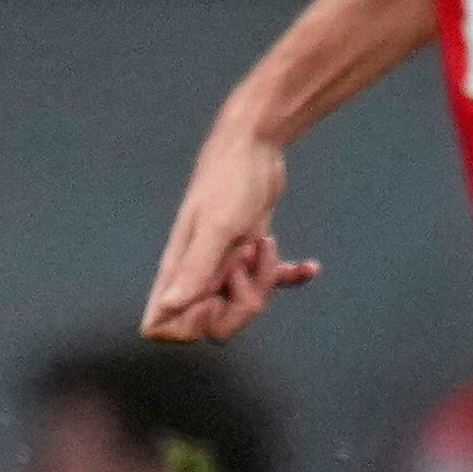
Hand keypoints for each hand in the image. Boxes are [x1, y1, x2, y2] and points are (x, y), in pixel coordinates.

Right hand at [143, 121, 315, 341]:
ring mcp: (223, 264)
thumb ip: (195, 269)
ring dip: (265, 281)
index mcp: (177, 269)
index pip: (163, 324)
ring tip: (265, 245)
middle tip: (249, 266)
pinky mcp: (248, 254)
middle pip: (214, 323)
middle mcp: (195, 272)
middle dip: (243, 303)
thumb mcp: (218, 227)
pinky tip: (309, 267)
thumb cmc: (229, 181)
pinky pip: (269, 282)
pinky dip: (289, 275)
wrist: (253, 146)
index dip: (193, 325)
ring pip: (244, 304)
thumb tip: (167, 307)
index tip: (217, 300)